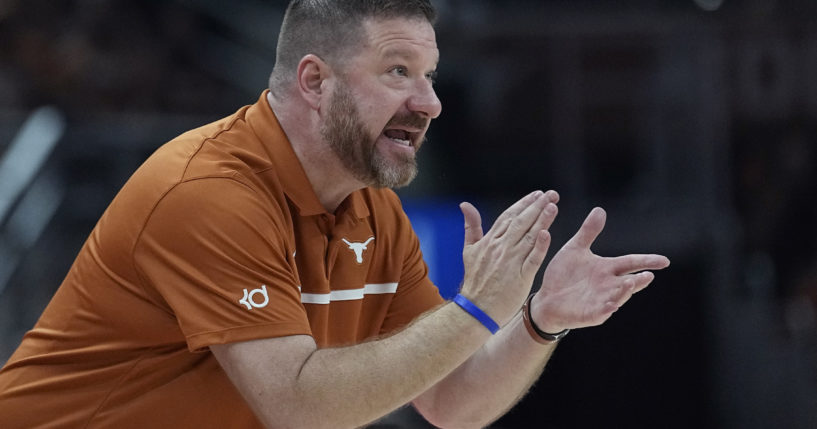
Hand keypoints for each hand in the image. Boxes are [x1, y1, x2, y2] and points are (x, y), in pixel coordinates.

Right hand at [458, 190, 558, 325]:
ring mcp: (511, 262)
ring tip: (553, 206)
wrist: (475, 309)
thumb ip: (471, 226)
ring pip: (528, 237)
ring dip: (541, 220)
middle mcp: (501, 248)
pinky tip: (547, 234)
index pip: (509, 216)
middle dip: (537, 206)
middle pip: (521, 222)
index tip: (537, 194)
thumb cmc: (474, 280)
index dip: (524, 203)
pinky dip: (539, 246)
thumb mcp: (469, 250)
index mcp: (490, 240)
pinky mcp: (520, 277)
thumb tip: (465, 205)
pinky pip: (532, 259)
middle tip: (551, 194)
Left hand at [531, 207, 670, 332]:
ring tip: (630, 284)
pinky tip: (611, 306)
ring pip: (617, 297)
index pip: (631, 263)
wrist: (545, 298)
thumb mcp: (575, 249)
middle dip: (638, 280)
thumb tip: (600, 210)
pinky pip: (599, 313)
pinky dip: (606, 309)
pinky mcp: (588, 314)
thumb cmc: (563, 275)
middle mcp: (608, 285)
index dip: (647, 261)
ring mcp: (600, 301)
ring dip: (624, 292)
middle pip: (628, 282)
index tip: (665, 261)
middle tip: (649, 275)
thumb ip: (588, 232)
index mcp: (607, 269)